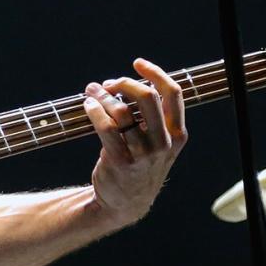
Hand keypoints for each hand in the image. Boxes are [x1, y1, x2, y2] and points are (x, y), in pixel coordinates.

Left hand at [82, 57, 186, 225]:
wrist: (126, 202)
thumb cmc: (139, 164)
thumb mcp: (157, 143)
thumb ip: (152, 116)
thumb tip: (127, 83)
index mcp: (177, 134)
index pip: (172, 93)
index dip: (155, 73)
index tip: (137, 63)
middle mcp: (163, 143)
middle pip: (148, 96)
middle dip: (125, 82)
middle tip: (110, 83)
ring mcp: (143, 154)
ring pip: (122, 111)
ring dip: (103, 96)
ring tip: (92, 92)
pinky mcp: (121, 161)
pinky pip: (106, 127)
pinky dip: (95, 110)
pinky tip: (88, 105)